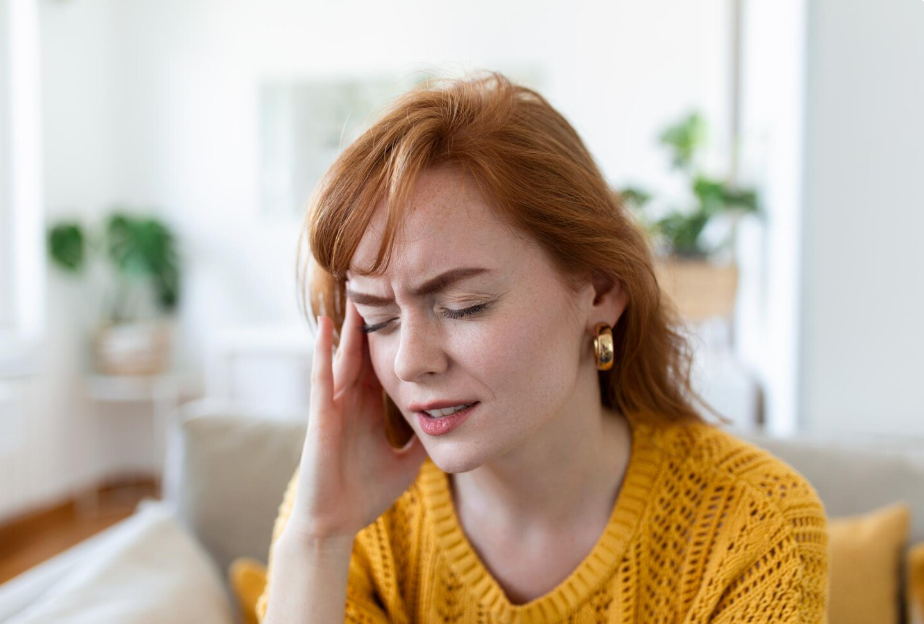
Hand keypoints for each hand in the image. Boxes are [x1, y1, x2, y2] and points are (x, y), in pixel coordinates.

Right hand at [284, 298, 428, 541]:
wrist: (334, 524)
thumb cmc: (364, 495)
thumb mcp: (407, 463)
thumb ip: (423, 442)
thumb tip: (452, 428)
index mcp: (369, 409)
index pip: (382, 365)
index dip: (392, 338)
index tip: (407, 309)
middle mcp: (351, 402)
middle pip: (363, 353)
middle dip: (371, 322)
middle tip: (381, 286)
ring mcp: (334, 406)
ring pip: (342, 357)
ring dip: (348, 327)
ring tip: (355, 293)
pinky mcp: (320, 416)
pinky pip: (321, 377)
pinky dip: (323, 351)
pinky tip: (328, 326)